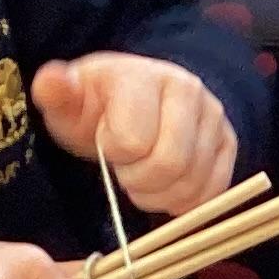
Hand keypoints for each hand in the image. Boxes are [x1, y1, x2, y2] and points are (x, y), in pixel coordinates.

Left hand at [30, 54, 238, 217]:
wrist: (139, 98)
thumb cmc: (98, 106)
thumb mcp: (70, 101)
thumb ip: (56, 93)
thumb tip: (50, 82)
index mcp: (144, 77)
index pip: (133, 141)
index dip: (113, 154)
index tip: (105, 144)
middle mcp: (189, 91)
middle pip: (169, 164)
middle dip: (138, 180)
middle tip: (125, 172)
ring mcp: (214, 117)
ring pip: (192, 183)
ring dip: (160, 195)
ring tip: (143, 179)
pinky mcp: (229, 143)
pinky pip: (214, 191)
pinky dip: (186, 202)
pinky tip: (166, 188)